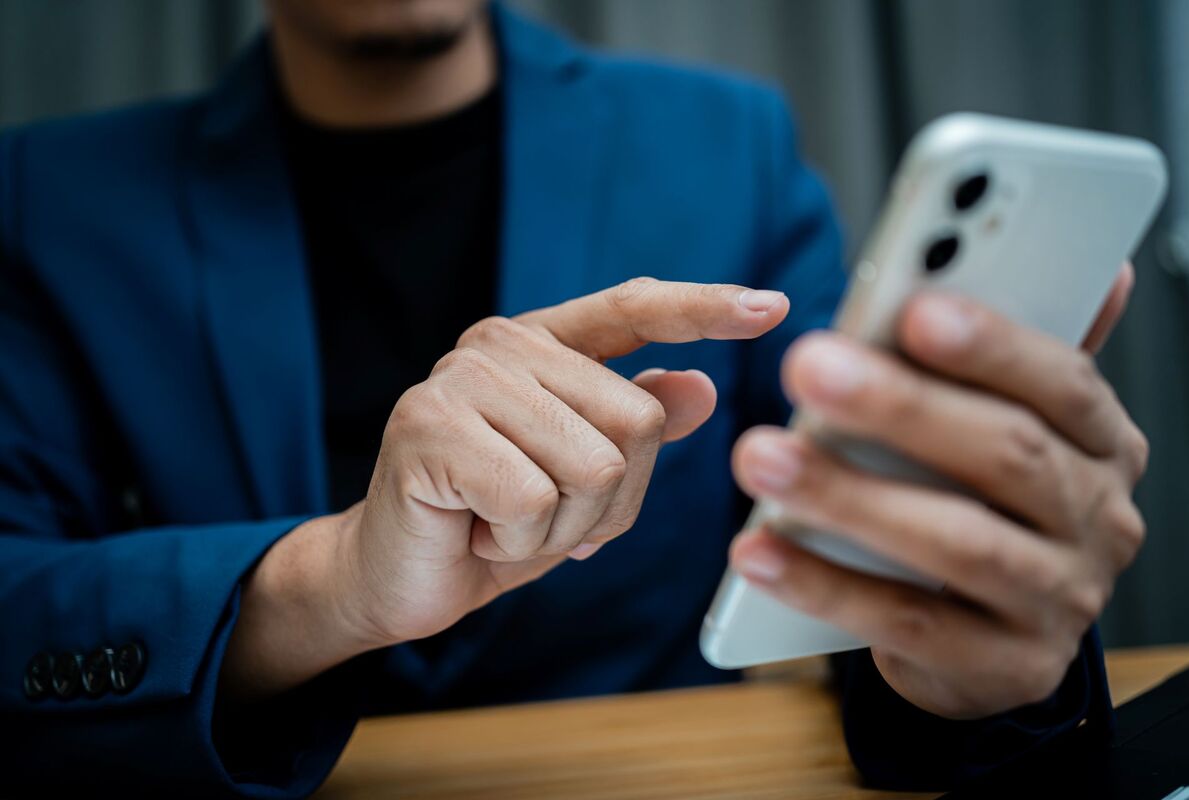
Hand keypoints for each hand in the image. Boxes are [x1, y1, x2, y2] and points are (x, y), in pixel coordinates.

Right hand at [221, 278, 787, 698]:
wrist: (401, 576)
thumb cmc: (494, 524)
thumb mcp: (584, 482)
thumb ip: (636, 430)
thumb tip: (701, 388)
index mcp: (542, 344)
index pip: (633, 308)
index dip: (703, 309)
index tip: (771, 307)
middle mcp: (500, 345)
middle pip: (637, 419)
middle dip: (609, 500)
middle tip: (542, 515)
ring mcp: (461, 379)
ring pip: (594, 466)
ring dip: (562, 528)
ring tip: (504, 523)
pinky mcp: (430, 426)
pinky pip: (533, 501)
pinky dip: (518, 544)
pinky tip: (476, 532)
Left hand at [730, 263, 1145, 718]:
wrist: (989, 638)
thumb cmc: (983, 505)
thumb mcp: (1006, 428)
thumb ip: (1014, 360)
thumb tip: (1100, 271)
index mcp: (1100, 442)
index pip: (1063, 381)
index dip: (991, 345)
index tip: (913, 309)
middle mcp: (1099, 518)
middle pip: (1007, 454)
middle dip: (902, 407)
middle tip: (806, 367)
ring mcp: (1060, 598)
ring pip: (957, 542)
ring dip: (849, 496)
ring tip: (758, 457)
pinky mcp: (1008, 666)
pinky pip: (908, 622)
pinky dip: (826, 586)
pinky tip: (758, 552)